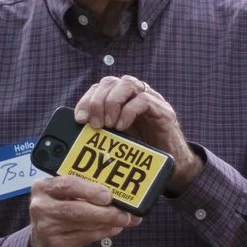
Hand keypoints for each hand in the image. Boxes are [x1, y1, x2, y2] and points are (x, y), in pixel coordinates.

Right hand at [27, 174, 137, 246]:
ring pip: (82, 223)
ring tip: (123, 220)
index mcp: (44, 186)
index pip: (67, 184)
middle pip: (76, 208)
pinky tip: (113, 229)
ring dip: (107, 222)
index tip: (108, 196)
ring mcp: (46, 226)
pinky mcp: (55, 244)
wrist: (44, 243)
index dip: (89, 190)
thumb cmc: (62, 214)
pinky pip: (84, 237)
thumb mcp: (70, 198)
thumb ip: (93, 194)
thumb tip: (127, 199)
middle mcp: (41, 205)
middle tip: (123, 213)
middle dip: (104, 211)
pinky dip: (102, 232)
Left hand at [74, 74, 197, 190]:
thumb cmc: (141, 151)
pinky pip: (144, 100)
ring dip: (112, 102)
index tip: (79, 119)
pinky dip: (129, 111)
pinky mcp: (163, 111)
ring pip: (127, 84)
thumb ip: (99, 131)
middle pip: (110, 82)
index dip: (86, 100)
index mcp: (121, 99)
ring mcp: (151, 100)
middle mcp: (135, 94)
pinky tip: (122, 126)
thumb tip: (74, 133)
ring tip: (108, 124)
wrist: (172, 164)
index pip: (99, 87)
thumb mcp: (115, 139)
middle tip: (94, 124)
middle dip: (97, 102)